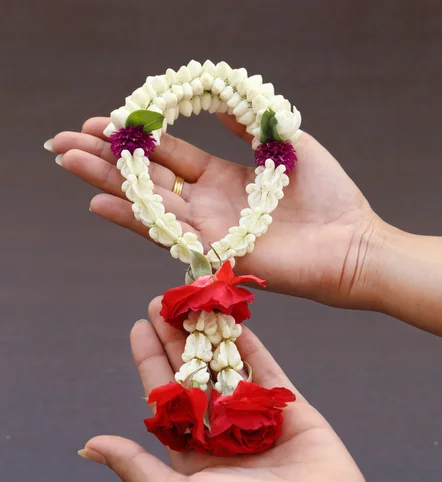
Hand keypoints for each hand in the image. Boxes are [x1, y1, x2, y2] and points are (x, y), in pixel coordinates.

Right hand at [49, 116, 382, 308]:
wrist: (351, 244)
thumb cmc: (328, 196)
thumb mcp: (286, 143)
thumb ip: (247, 123)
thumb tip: (218, 97)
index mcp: (222, 178)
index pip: (167, 155)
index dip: (136, 137)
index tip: (102, 120)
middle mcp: (207, 205)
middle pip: (146, 178)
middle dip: (105, 158)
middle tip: (64, 141)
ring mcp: (207, 230)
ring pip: (147, 202)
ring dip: (106, 182)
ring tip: (69, 160)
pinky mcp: (213, 252)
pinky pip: (167, 234)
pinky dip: (132, 219)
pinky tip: (100, 203)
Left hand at [77, 300, 441, 481]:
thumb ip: (135, 467)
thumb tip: (90, 445)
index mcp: (192, 451)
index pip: (163, 394)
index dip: (150, 358)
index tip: (139, 326)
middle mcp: (221, 430)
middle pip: (193, 372)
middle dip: (177, 336)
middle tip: (165, 300)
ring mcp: (256, 416)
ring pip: (227, 364)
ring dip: (210, 333)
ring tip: (196, 300)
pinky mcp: (288, 407)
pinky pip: (265, 368)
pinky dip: (250, 344)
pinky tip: (235, 321)